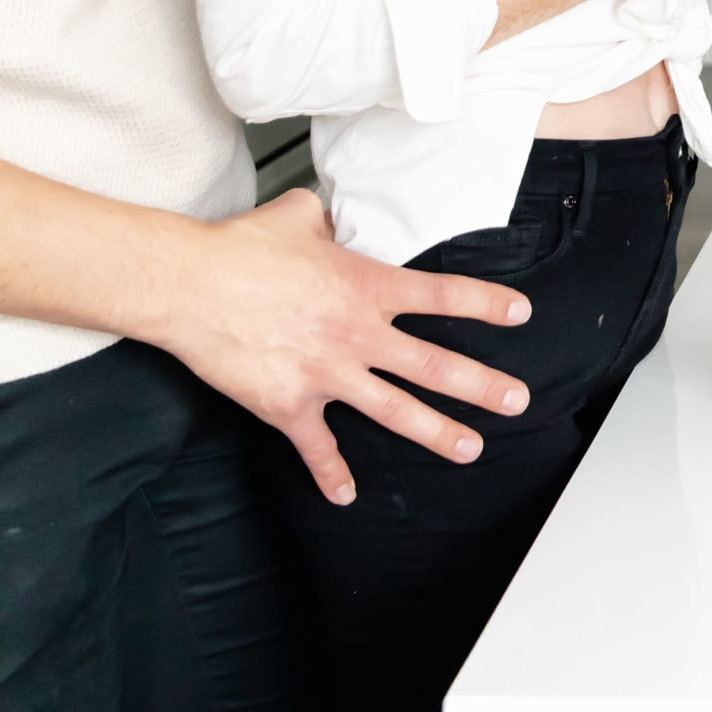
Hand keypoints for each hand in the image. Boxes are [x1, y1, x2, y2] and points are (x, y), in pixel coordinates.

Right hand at [158, 188, 532, 506]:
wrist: (191, 286)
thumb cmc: (241, 248)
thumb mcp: (297, 215)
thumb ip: (325, 221)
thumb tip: (327, 217)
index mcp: (366, 286)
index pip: (441, 296)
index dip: (486, 305)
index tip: (520, 315)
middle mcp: (357, 334)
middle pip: (434, 366)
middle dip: (482, 386)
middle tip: (517, 399)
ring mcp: (326, 375)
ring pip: (395, 412)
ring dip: (436, 433)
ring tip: (470, 448)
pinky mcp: (289, 405)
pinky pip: (317, 447)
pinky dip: (330, 474)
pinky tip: (345, 495)